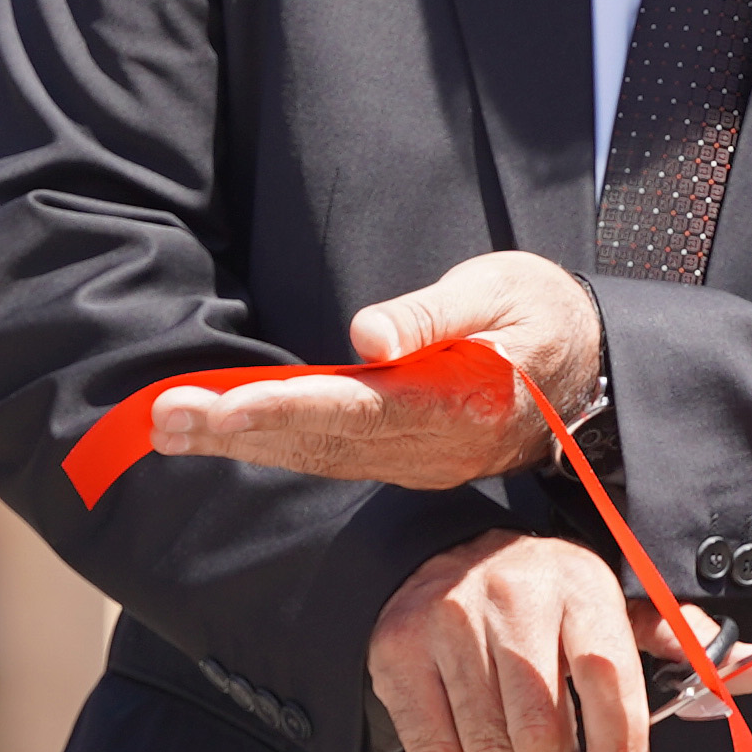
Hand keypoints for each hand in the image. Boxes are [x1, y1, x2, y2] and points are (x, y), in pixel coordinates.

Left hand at [140, 253, 601, 487]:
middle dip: (234, 431)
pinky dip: (270, 444)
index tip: (218, 408)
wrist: (590, 374)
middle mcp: (426, 445)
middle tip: (161, 419)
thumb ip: (435, 315)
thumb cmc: (542, 317)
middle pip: (316, 440)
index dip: (280, 409)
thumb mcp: (503, 293)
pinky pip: (327, 453)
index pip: (352, 409)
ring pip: (313, 453)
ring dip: (239, 441)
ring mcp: (412, 458)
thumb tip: (368, 334)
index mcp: (453, 402)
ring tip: (167, 424)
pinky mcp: (401, 456)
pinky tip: (222, 432)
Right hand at [370, 531, 655, 751]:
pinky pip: (431, 746)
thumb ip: (684, 646)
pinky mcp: (399, 654)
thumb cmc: (548, 600)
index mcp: (579, 585)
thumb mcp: (616, 606)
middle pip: (539, 722)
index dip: (620, 747)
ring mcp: (447, 624)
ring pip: (485, 742)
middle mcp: (510, 598)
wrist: (445, 554)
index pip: (605, 675)